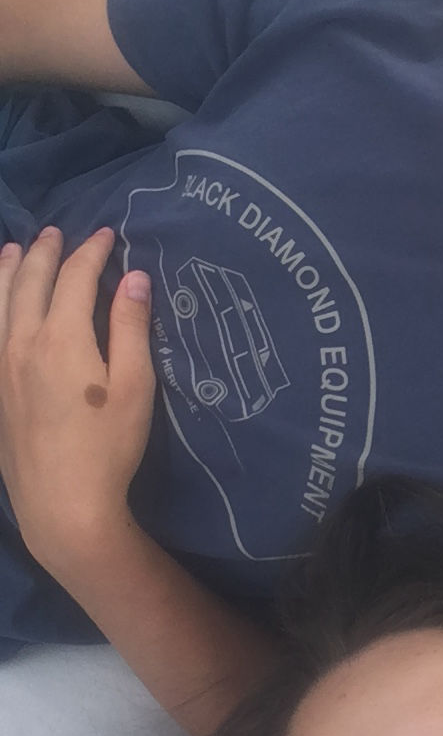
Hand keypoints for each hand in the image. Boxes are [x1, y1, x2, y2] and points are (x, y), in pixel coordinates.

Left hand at [0, 227, 155, 574]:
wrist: (62, 503)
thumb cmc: (108, 447)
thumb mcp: (136, 387)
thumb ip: (132, 327)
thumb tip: (135, 277)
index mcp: (63, 337)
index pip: (75, 277)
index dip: (92, 251)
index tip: (108, 234)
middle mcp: (22, 342)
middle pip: (28, 281)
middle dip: (46, 251)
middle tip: (58, 232)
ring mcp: (0, 366)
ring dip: (6, 269)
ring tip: (14, 249)